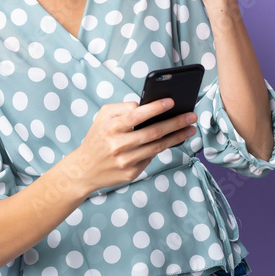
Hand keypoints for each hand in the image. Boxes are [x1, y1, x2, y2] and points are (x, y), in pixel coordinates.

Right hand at [70, 99, 197, 193]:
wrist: (83, 170)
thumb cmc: (97, 138)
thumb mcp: (102, 117)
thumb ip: (122, 108)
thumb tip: (145, 105)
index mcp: (110, 128)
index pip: (136, 115)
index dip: (155, 108)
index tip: (172, 102)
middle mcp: (118, 145)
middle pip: (153, 132)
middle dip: (175, 123)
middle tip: (191, 116)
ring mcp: (126, 161)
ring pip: (157, 147)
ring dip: (177, 137)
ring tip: (189, 129)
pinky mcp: (131, 173)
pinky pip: (151, 158)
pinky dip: (162, 148)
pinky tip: (172, 141)